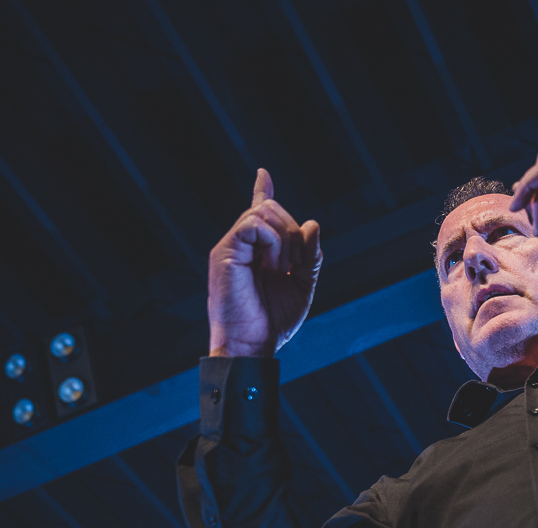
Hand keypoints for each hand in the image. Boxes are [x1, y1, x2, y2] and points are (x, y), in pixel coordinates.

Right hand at [207, 169, 321, 357]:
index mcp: (257, 251)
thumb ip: (310, 257)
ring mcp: (232, 246)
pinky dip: (273, 241)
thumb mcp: (302, 286)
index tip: (263, 173)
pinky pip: (253, 224)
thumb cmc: (273, 321)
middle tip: (294, 264)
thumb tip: (313, 224)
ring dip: (285, 238)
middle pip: (271, 209)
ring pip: (263, 212)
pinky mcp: (224, 251)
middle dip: (294, 231)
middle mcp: (242, 244)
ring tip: (281, 268)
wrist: (252, 344)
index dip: (262, 191)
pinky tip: (273, 264)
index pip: (259, 213)